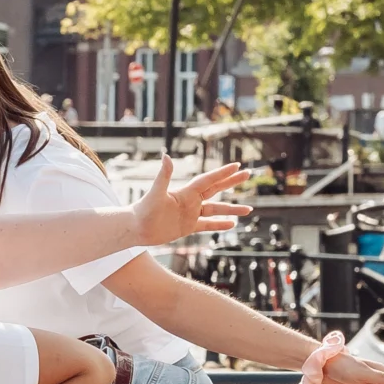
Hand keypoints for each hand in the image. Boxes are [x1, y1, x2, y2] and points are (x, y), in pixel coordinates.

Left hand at [128, 157, 250, 245]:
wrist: (134, 228)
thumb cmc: (142, 210)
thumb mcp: (155, 193)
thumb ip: (163, 175)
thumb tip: (166, 156)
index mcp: (185, 192)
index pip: (208, 180)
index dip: (222, 173)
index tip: (237, 165)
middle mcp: (190, 201)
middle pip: (216, 189)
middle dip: (231, 182)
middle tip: (247, 174)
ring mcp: (190, 214)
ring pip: (216, 209)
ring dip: (231, 209)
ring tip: (249, 209)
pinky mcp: (187, 227)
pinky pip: (207, 224)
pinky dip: (219, 224)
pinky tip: (232, 224)